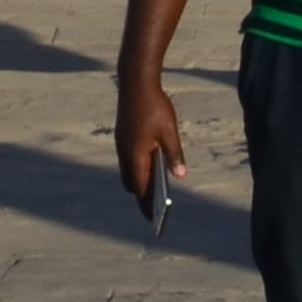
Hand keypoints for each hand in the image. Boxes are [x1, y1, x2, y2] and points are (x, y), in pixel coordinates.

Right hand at [115, 70, 187, 208]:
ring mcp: (121, 143)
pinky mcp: (122, 134)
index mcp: (135, 156)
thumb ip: (174, 155)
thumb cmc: (154, 107)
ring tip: (153, 188)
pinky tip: (149, 163)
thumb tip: (180, 176)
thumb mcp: (169, 132)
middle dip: (141, 195)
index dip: (146, 204)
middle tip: (154, 207)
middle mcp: (124, 152)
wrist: (135, 82)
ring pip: (127, 170)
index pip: (140, 188)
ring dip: (138, 180)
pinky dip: (136, 166)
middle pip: (131, 182)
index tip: (152, 219)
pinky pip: (127, 158)